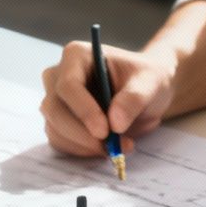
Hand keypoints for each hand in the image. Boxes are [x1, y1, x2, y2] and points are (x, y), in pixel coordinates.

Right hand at [39, 41, 176, 157]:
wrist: (146, 93)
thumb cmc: (146, 79)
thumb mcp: (150, 82)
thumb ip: (134, 98)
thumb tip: (115, 123)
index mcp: (76, 56)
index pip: (68, 85)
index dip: (83, 110)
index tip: (104, 131)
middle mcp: (58, 76)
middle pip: (55, 109)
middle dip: (82, 134)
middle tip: (113, 147)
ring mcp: (55, 100)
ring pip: (55, 128)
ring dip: (84, 145)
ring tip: (119, 146)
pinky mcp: (58, 122)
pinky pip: (60, 141)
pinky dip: (81, 151)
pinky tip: (105, 148)